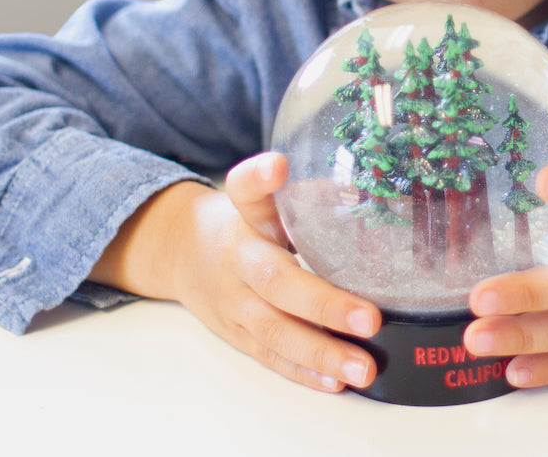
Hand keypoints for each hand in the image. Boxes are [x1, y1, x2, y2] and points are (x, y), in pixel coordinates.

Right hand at [89, 153, 381, 392]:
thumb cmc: (237, 224)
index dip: (259, 179)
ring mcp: (233, 303)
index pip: (245, 192)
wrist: (178, 252)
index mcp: (243, 217)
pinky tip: (336, 381)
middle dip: (323, 304)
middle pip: (274, 282)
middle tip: (369, 318)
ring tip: (364, 367)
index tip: (277, 165)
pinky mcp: (236, 334)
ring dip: (321, 353)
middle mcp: (235, 260)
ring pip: (275, 331)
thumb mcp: (261, 198)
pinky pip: (270, 356)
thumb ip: (301, 192)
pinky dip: (303, 371)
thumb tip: (360, 190)